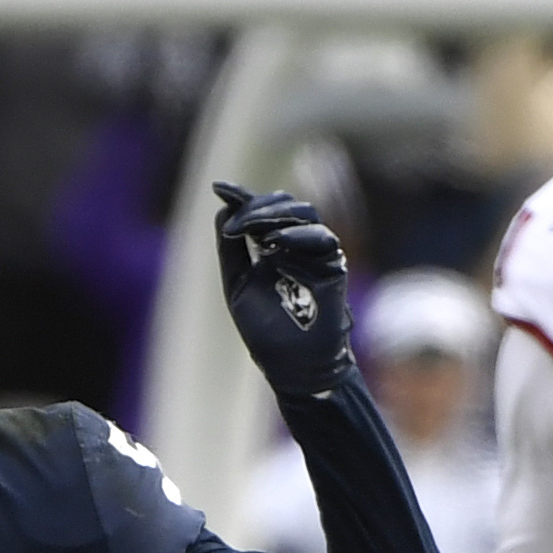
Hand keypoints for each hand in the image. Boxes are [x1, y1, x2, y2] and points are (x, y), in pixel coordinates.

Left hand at [212, 183, 354, 398]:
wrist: (292, 365)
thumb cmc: (266, 329)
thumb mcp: (237, 284)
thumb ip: (231, 249)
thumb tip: (223, 210)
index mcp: (272, 246)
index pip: (261, 210)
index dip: (242, 196)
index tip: (219, 187)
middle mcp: (296, 244)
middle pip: (284, 205)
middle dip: (257, 206)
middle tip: (236, 222)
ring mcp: (315, 253)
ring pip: (305, 214)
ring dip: (276, 216)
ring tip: (255, 233)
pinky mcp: (333, 266)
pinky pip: (322, 238)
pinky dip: (298, 235)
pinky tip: (274, 243)